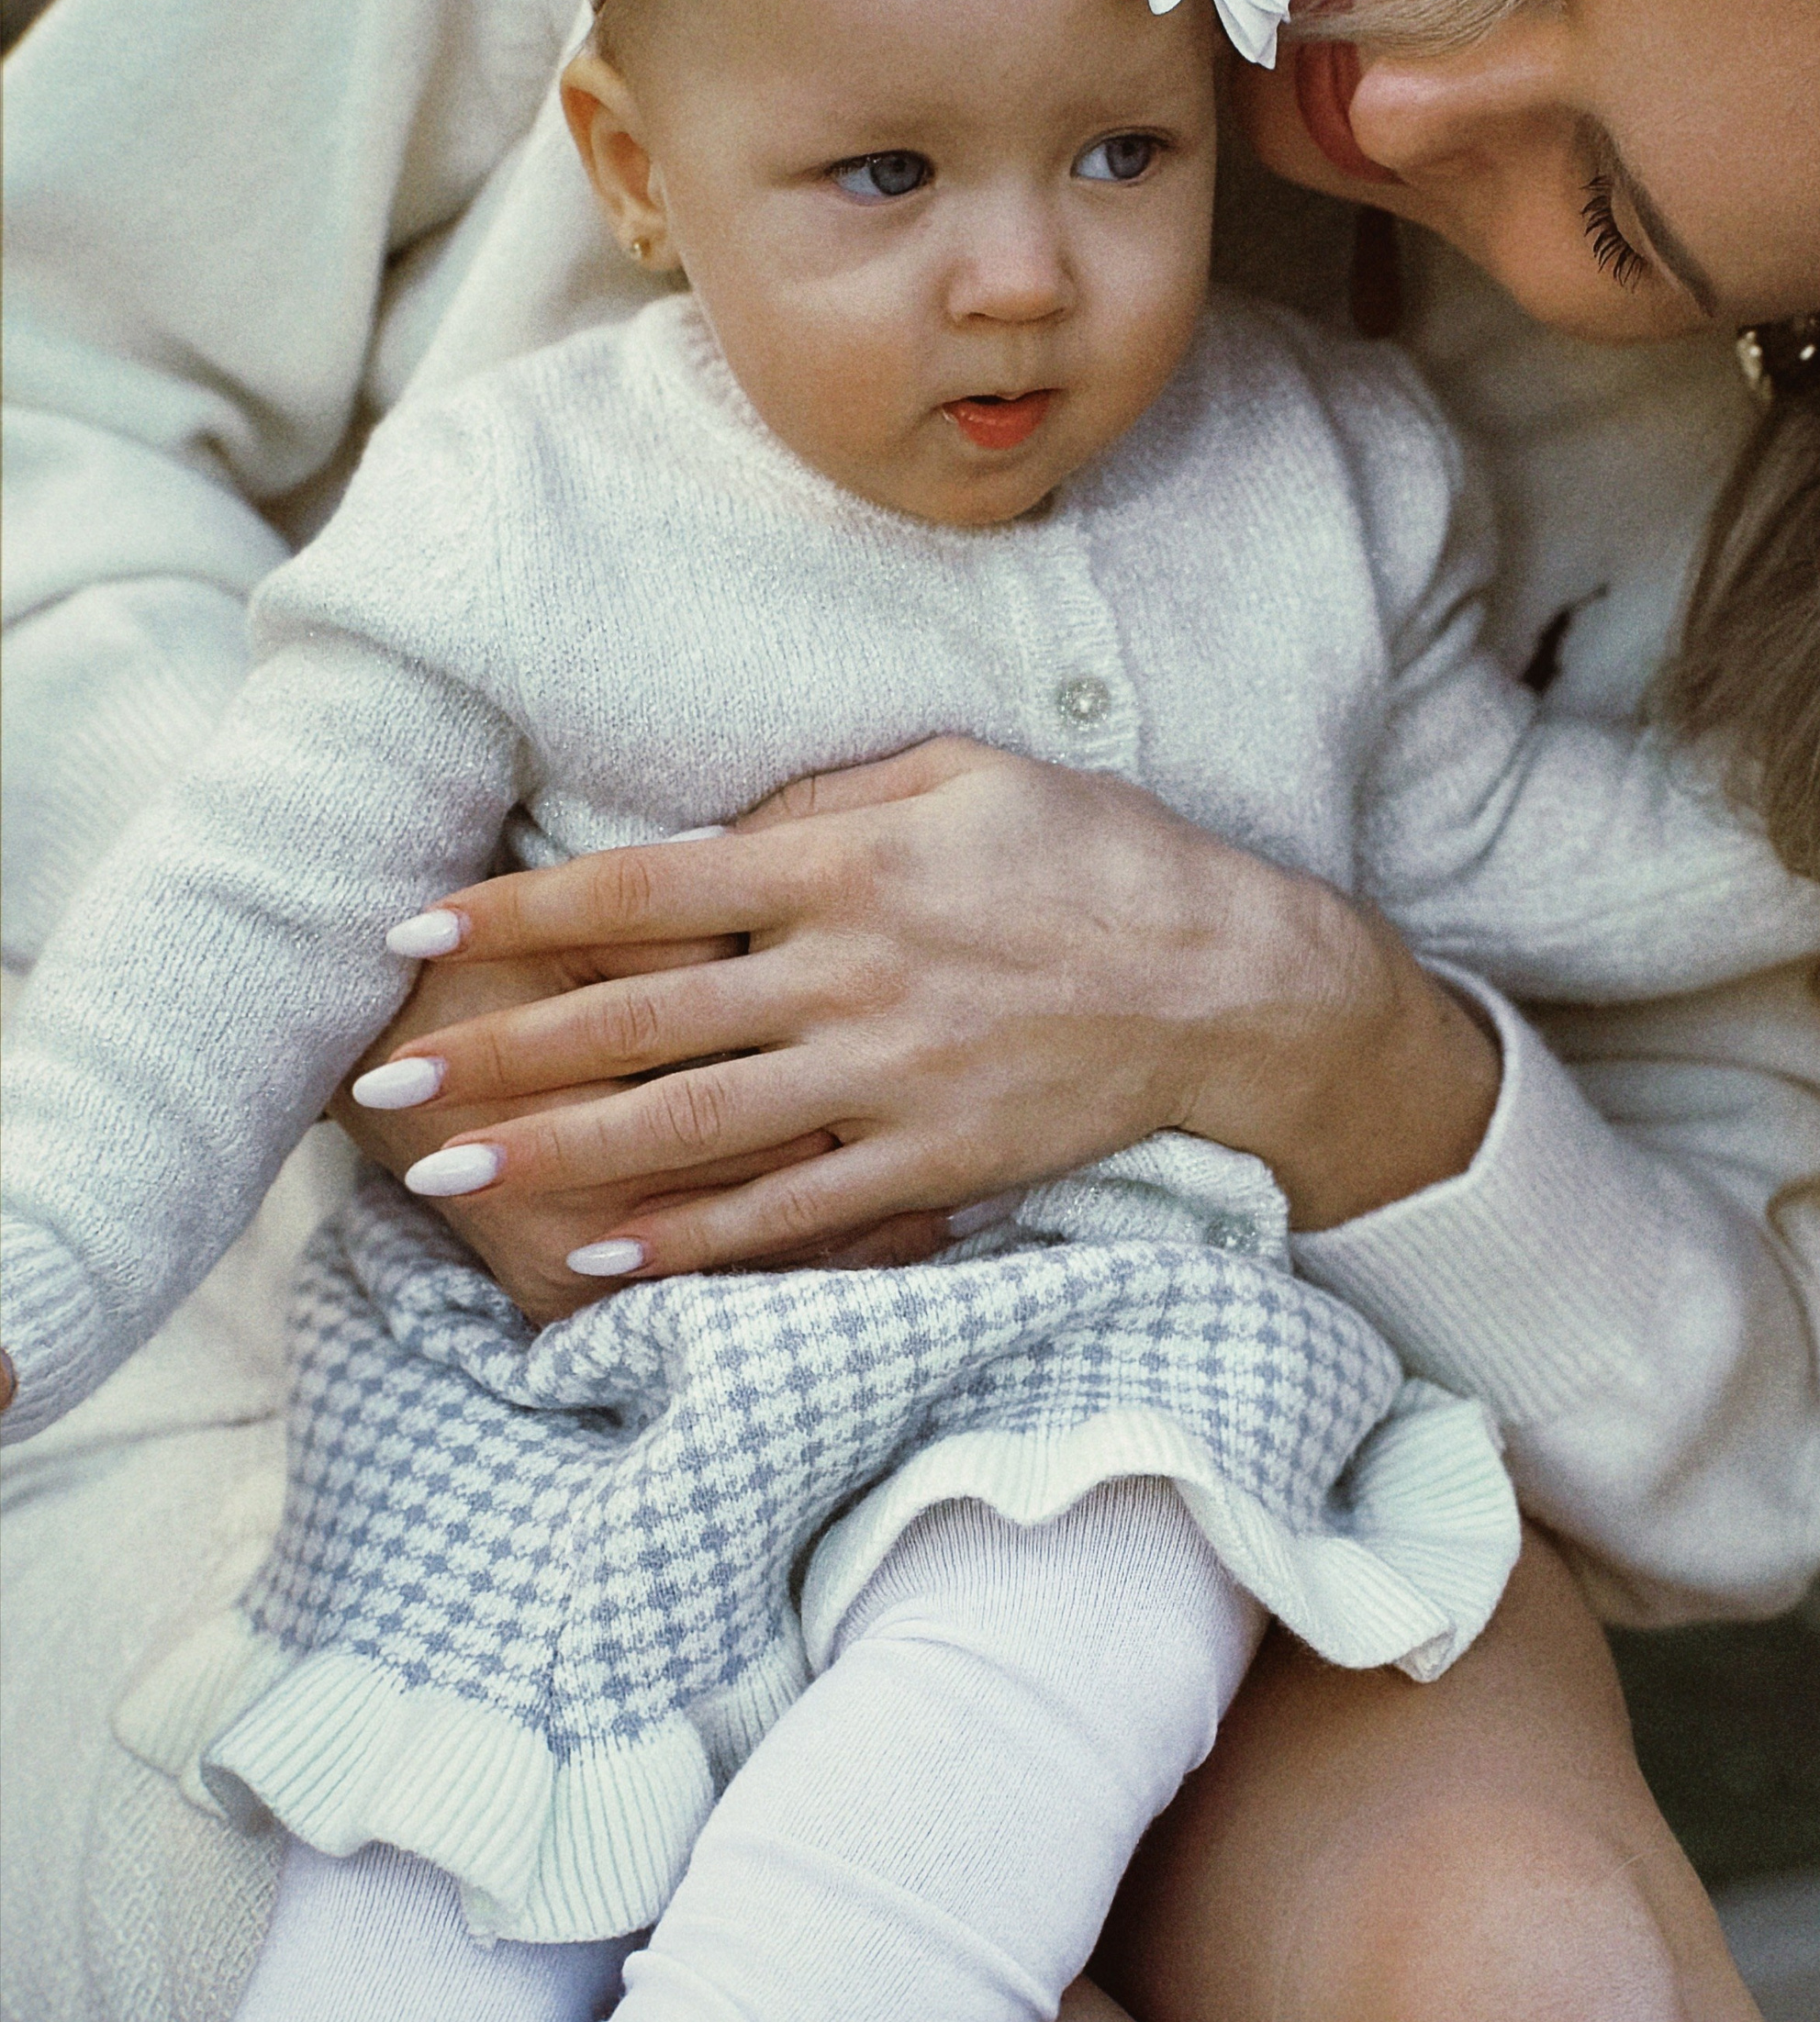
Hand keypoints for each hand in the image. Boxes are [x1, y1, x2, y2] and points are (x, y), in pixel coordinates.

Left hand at [351, 739, 1500, 1276]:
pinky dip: (693, 1234)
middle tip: (387, 1085)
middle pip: (638, 1019)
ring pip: (693, 1124)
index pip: (643, 888)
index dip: (516, 909)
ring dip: (561, 1152)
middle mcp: (850, 971)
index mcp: (846, 862)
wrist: (1229, 984)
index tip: (413, 930)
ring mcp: (890, 1076)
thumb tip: (715, 832)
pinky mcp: (933, 1159)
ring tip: (454, 1173)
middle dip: (501, 1052)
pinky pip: (792, 1207)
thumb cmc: (1095, 856)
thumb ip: (827, 795)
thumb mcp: (965, 773)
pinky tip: (604, 1248)